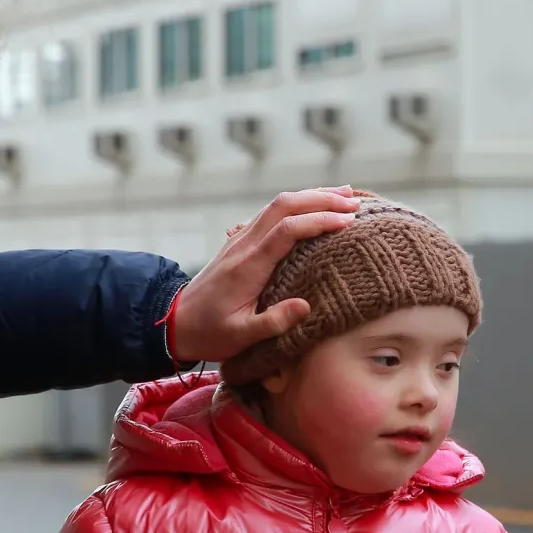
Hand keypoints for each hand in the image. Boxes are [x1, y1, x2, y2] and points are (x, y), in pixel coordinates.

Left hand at [170, 187, 360, 363]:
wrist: (176, 322)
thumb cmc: (210, 333)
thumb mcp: (240, 337)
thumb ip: (272, 323)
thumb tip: (305, 307)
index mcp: (248, 265)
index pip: (287, 230)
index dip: (319, 221)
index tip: (348, 221)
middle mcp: (244, 244)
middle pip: (284, 205)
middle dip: (321, 199)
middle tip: (355, 203)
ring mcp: (240, 239)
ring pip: (277, 205)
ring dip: (311, 196)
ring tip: (345, 196)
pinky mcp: (240, 242)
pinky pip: (271, 213)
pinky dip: (297, 205)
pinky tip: (314, 207)